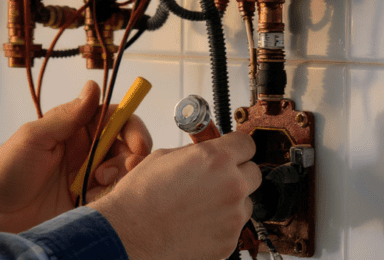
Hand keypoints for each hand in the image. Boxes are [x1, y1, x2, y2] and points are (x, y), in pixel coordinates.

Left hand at [0, 80, 151, 236]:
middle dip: (132, 154)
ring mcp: (86, 178)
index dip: (130, 126)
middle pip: (124, 146)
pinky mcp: (86, 203)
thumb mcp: (34, 137)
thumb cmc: (5, 169)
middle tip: (129, 166)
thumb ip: (68, 116)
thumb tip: (93, 87)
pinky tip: (92, 200)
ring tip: (99, 182)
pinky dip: (111, 197)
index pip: (112, 119)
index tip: (138, 142)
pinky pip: (112, 197)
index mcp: (72, 129)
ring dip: (120, 176)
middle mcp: (84, 151)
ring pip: (122, 172)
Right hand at [90, 132, 260, 259]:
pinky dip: (221, 224)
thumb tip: (207, 152)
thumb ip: (195, 153)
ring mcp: (233, 216)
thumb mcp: (163, 158)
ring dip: (230, 201)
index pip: (247, 143)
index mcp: (215, 159)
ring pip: (245, 202)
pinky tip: (196, 223)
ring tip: (199, 206)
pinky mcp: (230, 241)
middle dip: (237, 173)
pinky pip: (234, 226)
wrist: (129, 235)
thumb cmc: (139, 198)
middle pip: (253, 172)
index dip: (237, 147)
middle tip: (214, 179)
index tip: (232, 151)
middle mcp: (231, 185)